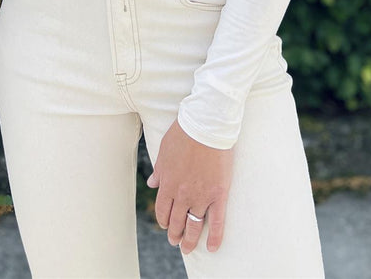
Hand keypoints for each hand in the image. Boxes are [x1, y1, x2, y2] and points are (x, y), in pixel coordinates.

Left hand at [146, 119, 232, 254]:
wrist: (206, 124)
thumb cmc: (184, 133)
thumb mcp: (165, 150)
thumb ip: (159, 170)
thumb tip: (152, 182)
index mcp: (168, 183)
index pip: (162, 210)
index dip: (164, 220)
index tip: (166, 224)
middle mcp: (182, 194)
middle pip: (176, 221)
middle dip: (175, 233)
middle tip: (175, 241)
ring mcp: (201, 196)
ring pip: (193, 225)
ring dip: (189, 239)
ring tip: (187, 247)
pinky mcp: (218, 194)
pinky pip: (216, 221)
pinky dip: (214, 237)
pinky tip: (212, 247)